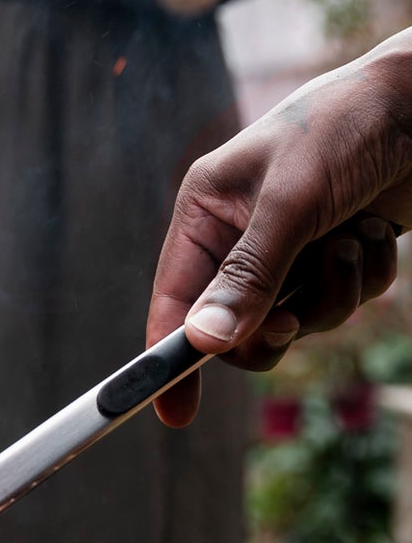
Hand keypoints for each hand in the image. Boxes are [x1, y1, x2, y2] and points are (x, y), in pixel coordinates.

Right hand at [147, 35, 411, 426]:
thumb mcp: (292, 202)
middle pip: (234, 328)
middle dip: (273, 323)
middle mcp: (237, 237)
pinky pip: (340, 304)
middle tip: (290, 319)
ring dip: (332, 294)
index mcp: (205, 214)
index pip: (172, 302)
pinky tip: (374, 234)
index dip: (169, 360)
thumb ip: (249, 275)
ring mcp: (288, 250)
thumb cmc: (348, 127)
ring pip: (295, 321)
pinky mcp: (334, 256)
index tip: (173, 415)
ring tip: (353, 240)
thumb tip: (205, 342)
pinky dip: (364, 279)